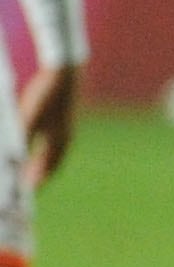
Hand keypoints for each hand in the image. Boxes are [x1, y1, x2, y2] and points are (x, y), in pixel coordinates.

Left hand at [19, 58, 77, 181]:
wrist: (64, 74)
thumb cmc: (46, 95)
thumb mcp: (29, 117)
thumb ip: (23, 138)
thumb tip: (15, 158)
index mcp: (58, 142)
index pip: (45, 170)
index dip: (35, 181)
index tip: (25, 191)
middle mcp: (64, 140)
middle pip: (51, 166)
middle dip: (39, 177)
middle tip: (28, 186)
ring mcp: (66, 131)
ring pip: (54, 156)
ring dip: (44, 166)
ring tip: (33, 172)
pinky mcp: (63, 123)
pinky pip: (55, 146)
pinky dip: (46, 154)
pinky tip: (40, 149)